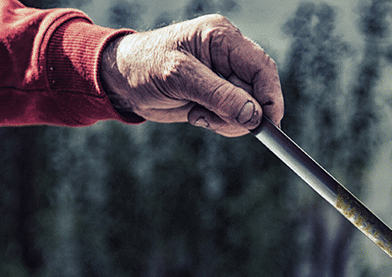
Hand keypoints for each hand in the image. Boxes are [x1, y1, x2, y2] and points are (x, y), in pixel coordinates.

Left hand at [99, 14, 283, 136]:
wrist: (121, 80)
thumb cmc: (144, 66)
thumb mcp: (180, 78)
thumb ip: (219, 95)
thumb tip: (254, 116)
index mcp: (222, 38)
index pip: (262, 67)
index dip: (271, 96)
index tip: (269, 123)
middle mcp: (228, 55)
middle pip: (258, 91)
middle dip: (242, 113)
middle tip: (213, 121)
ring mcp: (224, 77)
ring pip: (248, 109)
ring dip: (227, 120)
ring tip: (197, 114)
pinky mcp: (218, 95)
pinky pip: (234, 117)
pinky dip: (219, 123)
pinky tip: (196, 115)